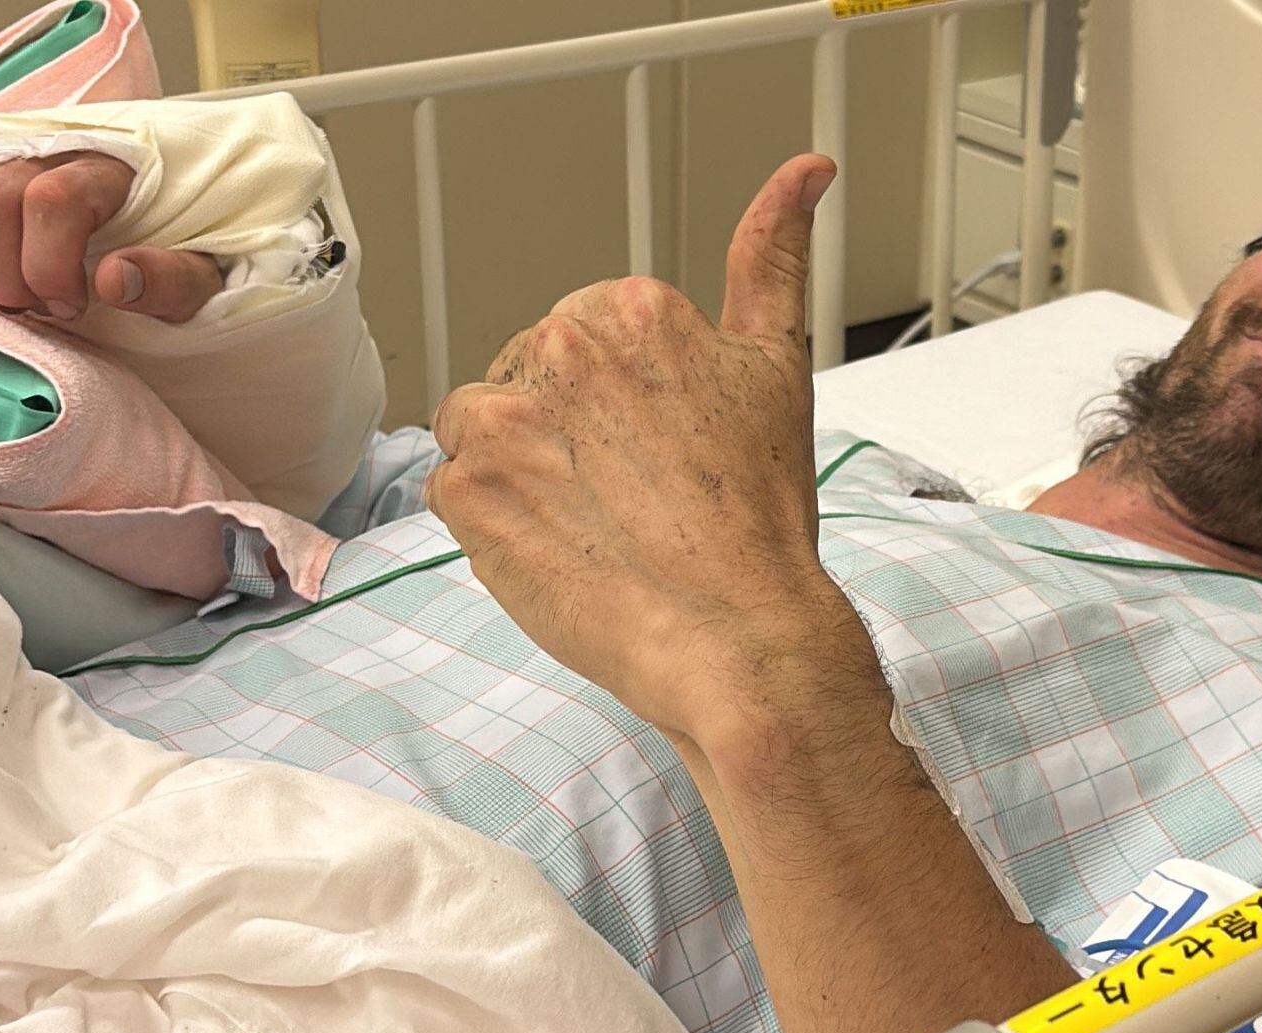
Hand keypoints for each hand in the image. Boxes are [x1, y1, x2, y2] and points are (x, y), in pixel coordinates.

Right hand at [0, 144, 220, 321]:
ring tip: (9, 291)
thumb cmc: (186, 250)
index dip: (49, 268)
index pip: (52, 200)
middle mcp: (50, 142)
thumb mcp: (205, 274)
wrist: (180, 212)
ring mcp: (3, 144)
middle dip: (2, 275)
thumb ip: (173, 279)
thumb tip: (114, 280)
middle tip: (37, 308)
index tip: (71, 307)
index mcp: (115, 161)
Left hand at [426, 155, 875, 745]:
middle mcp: (563, 346)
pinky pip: (456, 484)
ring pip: (489, 422)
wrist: (736, 636)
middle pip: (533, 372)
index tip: (662, 449)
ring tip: (593, 518)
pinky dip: (495, 517)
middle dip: (570, 425)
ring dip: (524, 463)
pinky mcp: (465, 488)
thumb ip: (773, 255)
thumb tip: (806, 167)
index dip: (626, 401)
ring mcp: (507, 418)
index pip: (590, 333)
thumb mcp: (779, 367)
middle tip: (635, 493)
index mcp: (636, 309)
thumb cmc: (761, 519)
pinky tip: (559, 544)